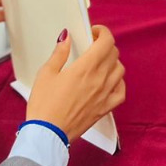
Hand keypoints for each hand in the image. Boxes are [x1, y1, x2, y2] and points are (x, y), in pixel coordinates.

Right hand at [27, 25, 124, 141]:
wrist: (48, 133)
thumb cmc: (45, 104)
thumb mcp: (46, 73)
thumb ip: (59, 53)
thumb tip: (66, 37)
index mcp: (85, 68)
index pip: (106, 42)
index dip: (102, 32)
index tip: (94, 32)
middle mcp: (99, 79)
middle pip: (114, 53)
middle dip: (105, 45)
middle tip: (93, 46)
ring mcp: (105, 95)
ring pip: (120, 70)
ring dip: (112, 62)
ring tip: (100, 63)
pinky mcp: (105, 109)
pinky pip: (121, 92)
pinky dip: (118, 83)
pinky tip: (109, 82)